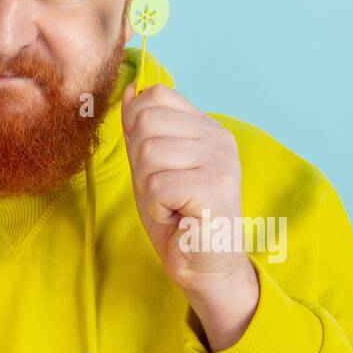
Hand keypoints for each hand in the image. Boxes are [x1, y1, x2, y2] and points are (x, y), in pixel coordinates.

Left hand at [120, 82, 258, 348]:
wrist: (202, 265)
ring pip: (148, 153)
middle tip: (163, 191)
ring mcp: (220, 161)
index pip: (156, 96)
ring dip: (148, 189)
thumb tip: (131, 87)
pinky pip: (156, 185)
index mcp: (206, 126)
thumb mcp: (151, 165)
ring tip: (170, 205)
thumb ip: (141, 128)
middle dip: (140, 163)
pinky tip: (176, 217)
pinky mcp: (215, 189)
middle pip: (146, 123)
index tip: (153, 164)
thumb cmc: (177, 215)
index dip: (137, 127)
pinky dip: (155, 207)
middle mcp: (218, 138)